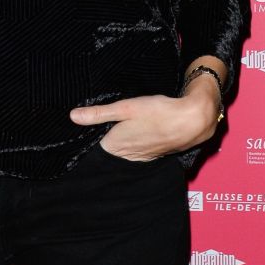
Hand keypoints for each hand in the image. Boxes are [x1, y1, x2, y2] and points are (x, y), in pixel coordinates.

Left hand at [69, 77, 221, 161]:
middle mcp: (128, 156)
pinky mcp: (155, 154)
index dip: (89, 143)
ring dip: (121, 147)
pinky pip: (139, 154)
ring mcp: (142, 157)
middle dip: (104, 146)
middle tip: (97, 132)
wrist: (191, 120)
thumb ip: (99, 113)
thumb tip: (73, 116)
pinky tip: (138, 135)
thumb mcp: (125, 107)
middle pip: (110, 154)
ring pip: (125, 154)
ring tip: (118, 134)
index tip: (82, 136)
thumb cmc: (157, 113)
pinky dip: (135, 148)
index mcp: (116, 146)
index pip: (96, 150)